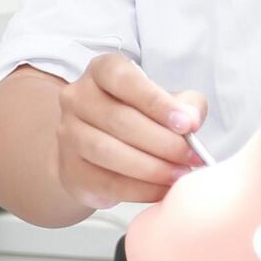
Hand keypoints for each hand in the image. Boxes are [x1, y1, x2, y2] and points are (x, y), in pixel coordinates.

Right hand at [56, 52, 209, 208]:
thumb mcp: (166, 101)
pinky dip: (140, 189)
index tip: (186, 124)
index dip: (156, 102)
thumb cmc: (139, 117)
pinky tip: (162, 190)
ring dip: (151, 168)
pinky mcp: (71, 170)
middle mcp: (77, 97)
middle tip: (191, 157)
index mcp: (101, 71)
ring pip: (108, 152)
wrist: (98, 152)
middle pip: (119, 120)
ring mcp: (68, 134)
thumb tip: (192, 120)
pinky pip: (106, 182)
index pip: (124, 79)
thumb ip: (185, 104)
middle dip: (162, 142)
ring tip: (179, 175)